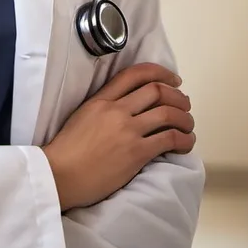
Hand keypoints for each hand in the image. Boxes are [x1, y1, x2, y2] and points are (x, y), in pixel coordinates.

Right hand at [42, 62, 194, 210]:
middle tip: (184, 104)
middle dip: (177, 96)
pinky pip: (170, 139)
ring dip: (185, 118)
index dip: (160, 73)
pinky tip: (185, 143)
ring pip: (168, 113)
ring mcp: (127, 130)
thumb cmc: (67, 150)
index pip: (134, 75)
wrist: (60, 174)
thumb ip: (104, 107)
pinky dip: (184, 139)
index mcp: (100, 99)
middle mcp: (116, 110)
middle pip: (157, 91)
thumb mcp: (82, 116)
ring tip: (187, 125)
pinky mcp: (136, 152)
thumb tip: (129, 108)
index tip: (173, 80)